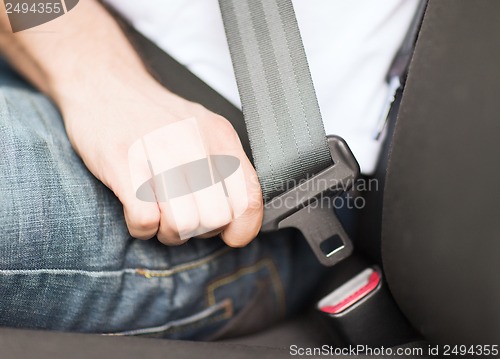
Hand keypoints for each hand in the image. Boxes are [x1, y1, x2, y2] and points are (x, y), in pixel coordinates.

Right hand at [60, 77, 262, 246]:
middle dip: (199, 231)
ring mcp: (159, 152)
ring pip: (184, 224)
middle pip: (216, 218)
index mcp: (220, 137)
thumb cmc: (155, 118)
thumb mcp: (202, 132)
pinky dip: (141, 227)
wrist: (104, 84)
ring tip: (160, 215)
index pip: (250, 198)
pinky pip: (145, 221)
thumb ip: (224, 169)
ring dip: (169, 232)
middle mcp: (195, 143)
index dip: (242, 229)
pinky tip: (138, 210)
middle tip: (184, 218)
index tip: (228, 234)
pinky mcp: (123, 164)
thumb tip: (237, 217)